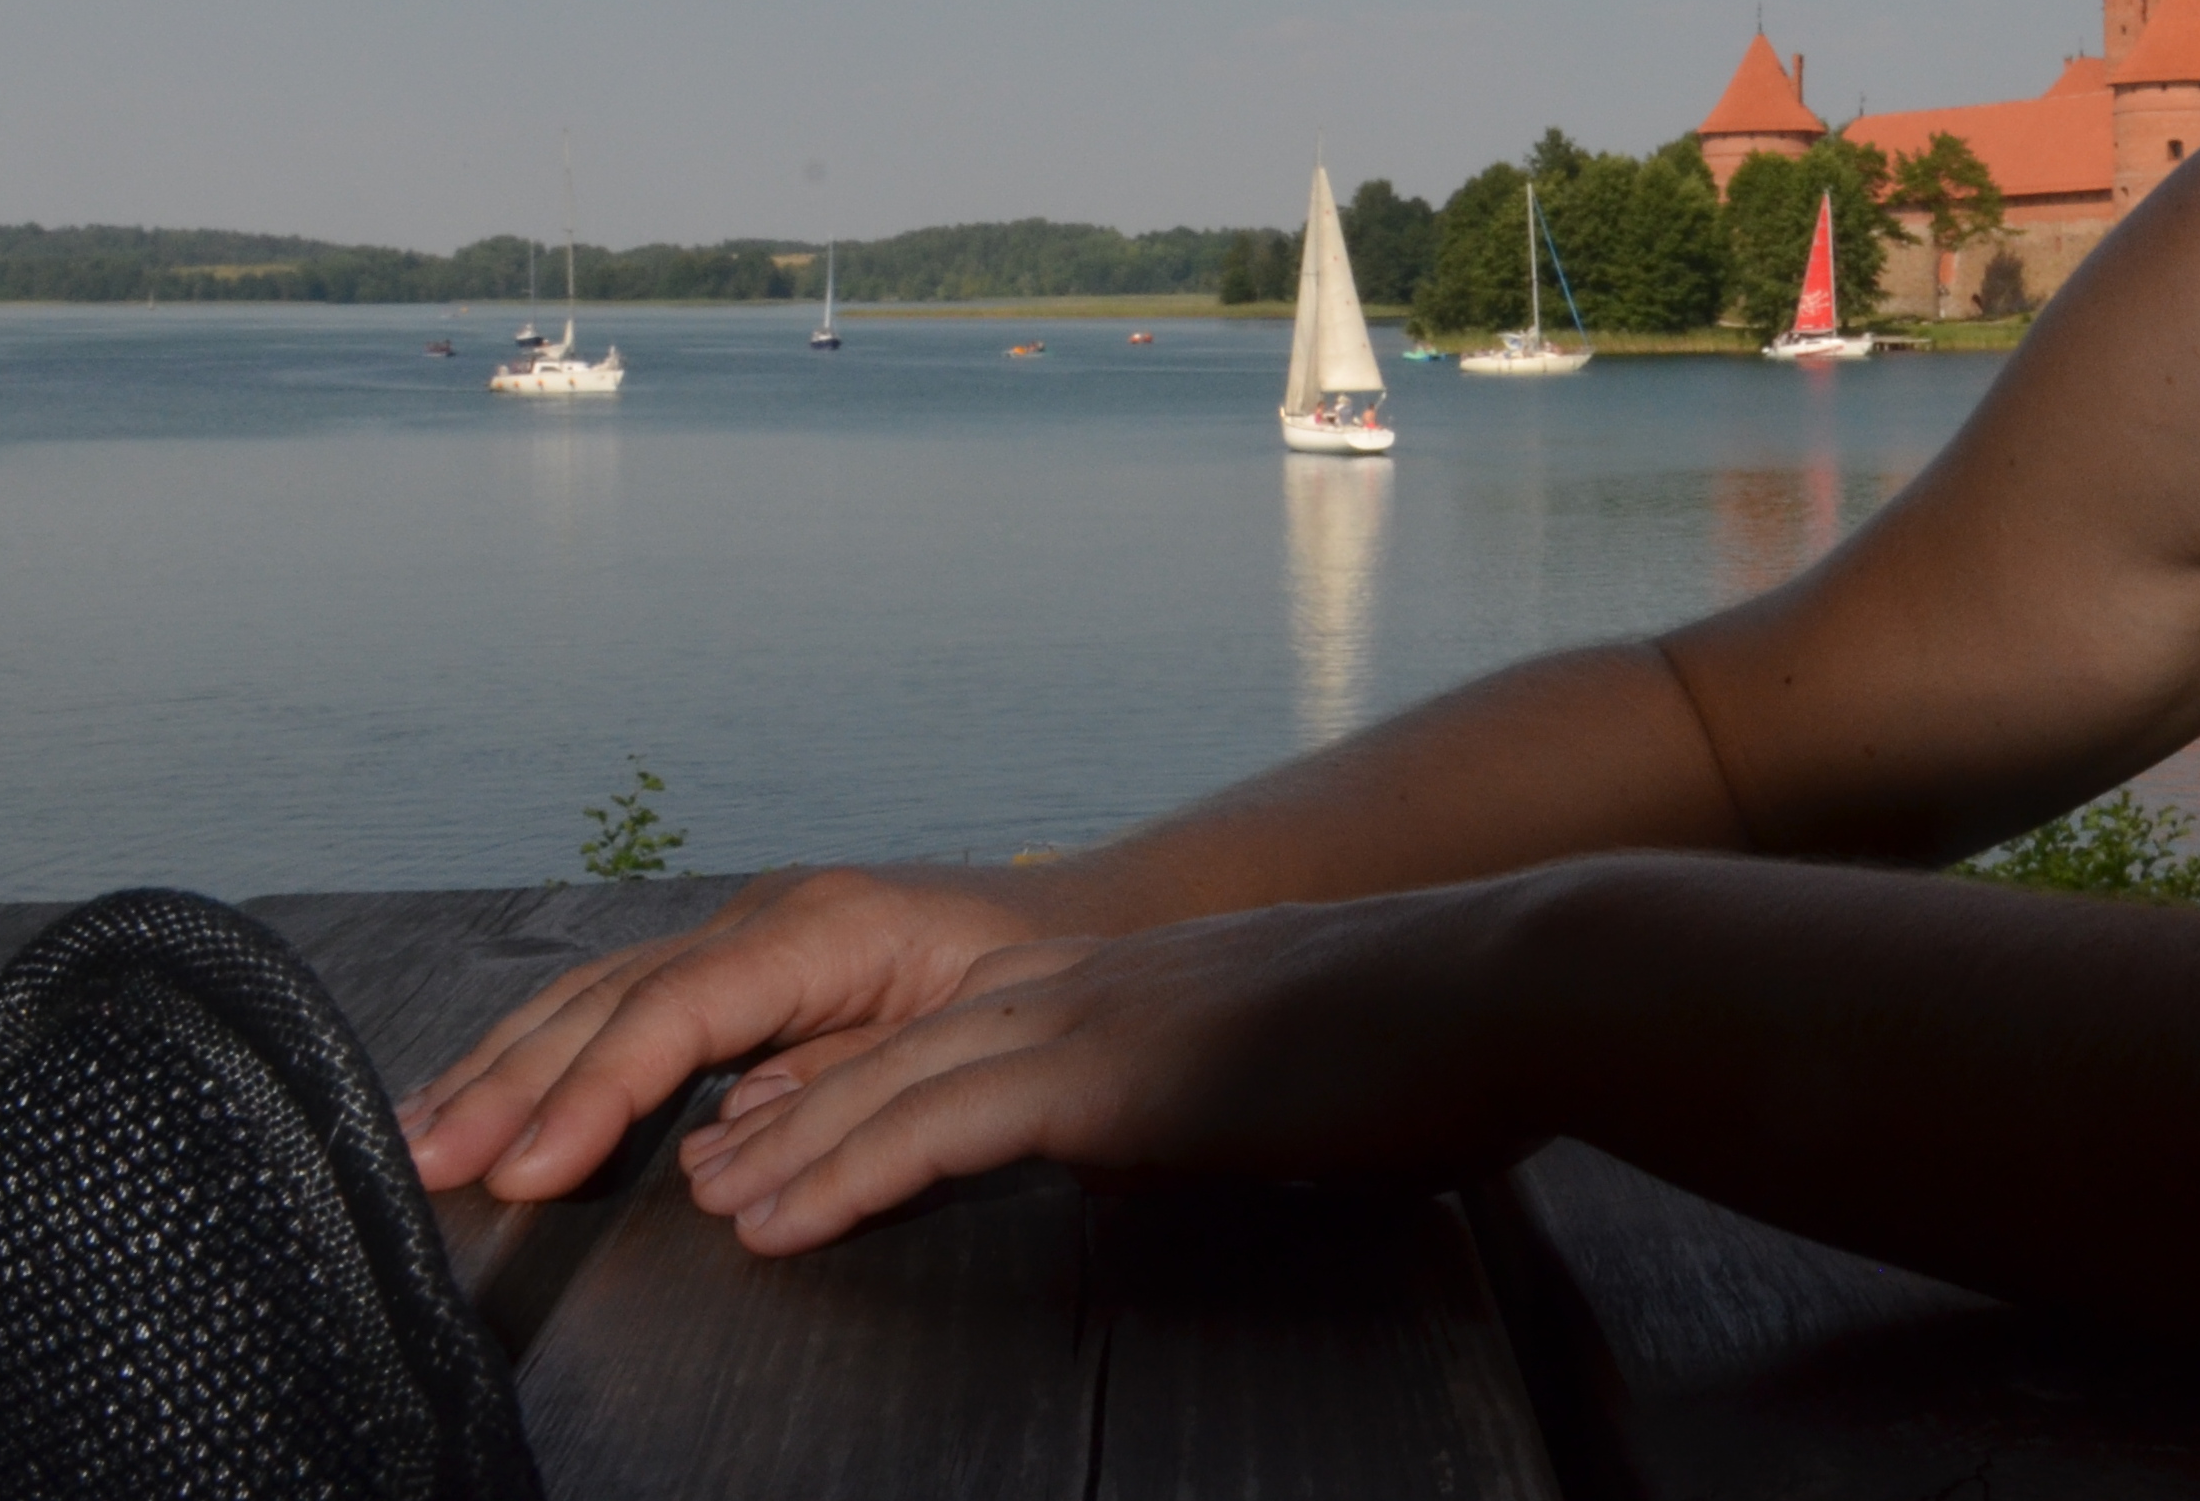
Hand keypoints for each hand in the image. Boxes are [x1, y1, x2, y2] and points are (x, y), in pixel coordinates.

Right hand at [404, 859, 1075, 1201]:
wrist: (1082, 916)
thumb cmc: (1034, 975)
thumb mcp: (964, 1029)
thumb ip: (842, 1085)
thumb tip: (718, 1150)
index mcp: (822, 927)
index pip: (676, 1012)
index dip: (594, 1093)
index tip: (526, 1167)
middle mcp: (763, 916)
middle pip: (609, 1000)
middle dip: (509, 1084)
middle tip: (426, 1159)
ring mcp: (739, 928)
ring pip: (594, 995)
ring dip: (500, 1067)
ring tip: (417, 1131)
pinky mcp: (732, 957)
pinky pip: (618, 1000)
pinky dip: (542, 1048)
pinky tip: (484, 1090)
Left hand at [674, 881, 1536, 1254]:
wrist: (1503, 987)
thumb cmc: (1430, 1046)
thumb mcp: (1281, 1075)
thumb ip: (1193, 1104)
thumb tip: (1147, 1151)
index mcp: (1132, 983)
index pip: (958, 1032)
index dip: (855, 1083)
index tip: (773, 1133)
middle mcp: (1091, 984)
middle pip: (898, 1047)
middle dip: (788, 1109)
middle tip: (695, 1164)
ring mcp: (1096, 1018)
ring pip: (894, 1084)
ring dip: (786, 1149)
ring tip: (708, 1206)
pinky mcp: (1113, 1073)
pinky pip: (943, 1127)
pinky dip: (846, 1170)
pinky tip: (784, 1215)